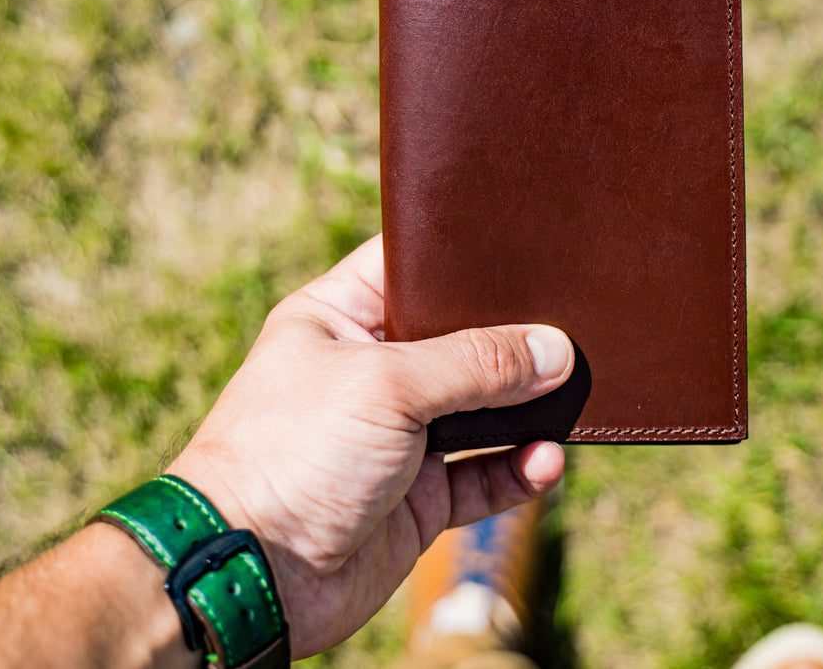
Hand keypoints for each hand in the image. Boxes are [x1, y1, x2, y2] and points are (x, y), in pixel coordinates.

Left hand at [167, 235, 572, 657]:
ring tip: (571, 397)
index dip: (462, 257)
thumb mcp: (387, 385)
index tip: (528, 248)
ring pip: (482, 410)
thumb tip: (555, 351)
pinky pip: (484, 475)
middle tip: (571, 326)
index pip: (410, 267)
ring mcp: (396, 437)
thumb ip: (477, 364)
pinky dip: (519, 470)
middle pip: (459, 340)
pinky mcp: (418, 498)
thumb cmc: (293, 453)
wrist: (251, 574)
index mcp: (339, 318)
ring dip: (525, 408)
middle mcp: (370, 372)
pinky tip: (545, 461)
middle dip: (512, 338)